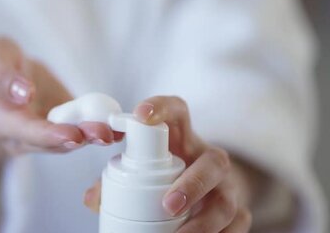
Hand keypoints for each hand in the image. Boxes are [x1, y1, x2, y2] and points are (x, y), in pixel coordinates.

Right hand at [0, 37, 116, 230]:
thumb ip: (0, 73)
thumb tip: (23, 93)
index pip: (21, 130)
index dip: (47, 134)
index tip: (71, 133)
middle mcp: (17, 136)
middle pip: (48, 142)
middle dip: (77, 138)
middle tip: (102, 133)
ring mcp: (39, 138)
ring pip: (65, 142)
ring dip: (91, 137)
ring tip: (114, 130)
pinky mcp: (58, 131)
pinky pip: (77, 133)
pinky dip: (97, 130)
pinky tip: (119, 127)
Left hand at [83, 96, 253, 232]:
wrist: (210, 191)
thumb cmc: (168, 175)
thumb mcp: (145, 170)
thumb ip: (117, 180)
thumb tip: (91, 198)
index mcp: (183, 137)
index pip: (177, 111)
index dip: (161, 108)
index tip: (140, 116)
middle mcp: (210, 158)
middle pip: (213, 161)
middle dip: (193, 183)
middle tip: (168, 205)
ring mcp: (228, 187)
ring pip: (226, 200)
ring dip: (204, 222)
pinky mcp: (239, 213)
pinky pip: (238, 225)